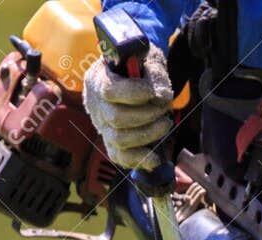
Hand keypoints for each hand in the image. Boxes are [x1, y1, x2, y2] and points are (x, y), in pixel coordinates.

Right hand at [82, 45, 174, 170]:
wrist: (132, 76)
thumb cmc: (139, 65)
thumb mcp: (147, 58)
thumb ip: (155, 73)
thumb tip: (161, 97)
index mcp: (99, 78)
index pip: (110, 90)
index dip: (134, 94)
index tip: (153, 92)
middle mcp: (96, 103)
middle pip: (116, 118)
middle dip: (147, 115)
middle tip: (163, 109)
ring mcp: (102, 124)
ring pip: (119, 139)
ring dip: (148, 135)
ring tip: (164, 124)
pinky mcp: (110, 141)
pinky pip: (119, 156)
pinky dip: (138, 159)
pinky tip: (155, 157)